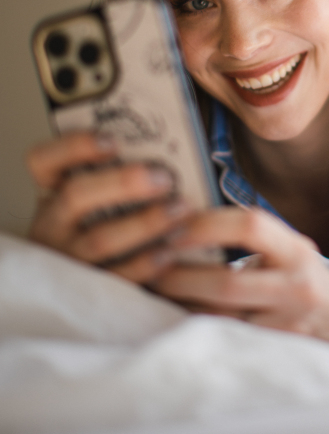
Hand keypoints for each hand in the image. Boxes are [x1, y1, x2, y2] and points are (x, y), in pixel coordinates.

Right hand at [26, 132, 191, 279]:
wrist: (105, 286)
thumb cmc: (113, 224)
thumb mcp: (105, 198)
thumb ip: (123, 175)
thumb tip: (161, 155)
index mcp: (53, 192)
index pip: (43, 161)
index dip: (74, 146)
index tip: (113, 141)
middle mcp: (52, 226)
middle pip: (75, 196)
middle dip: (122, 183)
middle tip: (163, 177)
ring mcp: (68, 261)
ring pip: (99, 241)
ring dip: (144, 223)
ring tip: (180, 208)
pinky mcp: (91, 292)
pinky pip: (117, 278)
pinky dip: (147, 263)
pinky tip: (171, 250)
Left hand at [152, 206, 328, 343]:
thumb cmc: (304, 281)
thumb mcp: (290, 249)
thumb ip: (251, 237)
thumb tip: (181, 220)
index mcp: (295, 250)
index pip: (251, 226)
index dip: (207, 224)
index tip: (171, 224)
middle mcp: (296, 286)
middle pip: (227, 282)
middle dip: (178, 275)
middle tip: (144, 266)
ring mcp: (287, 326)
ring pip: (221, 319)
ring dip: (179, 307)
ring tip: (149, 293)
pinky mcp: (276, 355)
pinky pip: (226, 343)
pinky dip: (195, 331)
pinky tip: (171, 321)